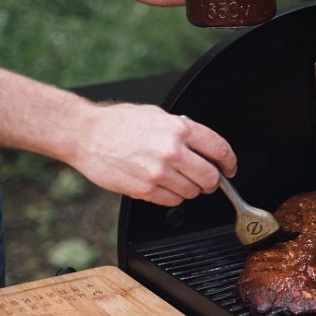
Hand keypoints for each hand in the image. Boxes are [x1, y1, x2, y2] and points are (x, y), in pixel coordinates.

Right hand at [69, 103, 237, 206]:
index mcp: (179, 129)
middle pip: (211, 177)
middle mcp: (172, 151)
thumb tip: (203, 144)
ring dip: (190, 189)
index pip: (219, 150)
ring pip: (192, 192)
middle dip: (212, 181)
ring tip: (177, 179)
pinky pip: (172, 201)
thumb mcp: (157, 115)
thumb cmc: (118, 123)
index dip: (229, 162)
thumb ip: (183, 129)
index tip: (229, 168)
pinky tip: (163, 185)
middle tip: (207, 180)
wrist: (85, 134)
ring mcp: (158, 172)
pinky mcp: (144, 190)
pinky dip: (172, 196)